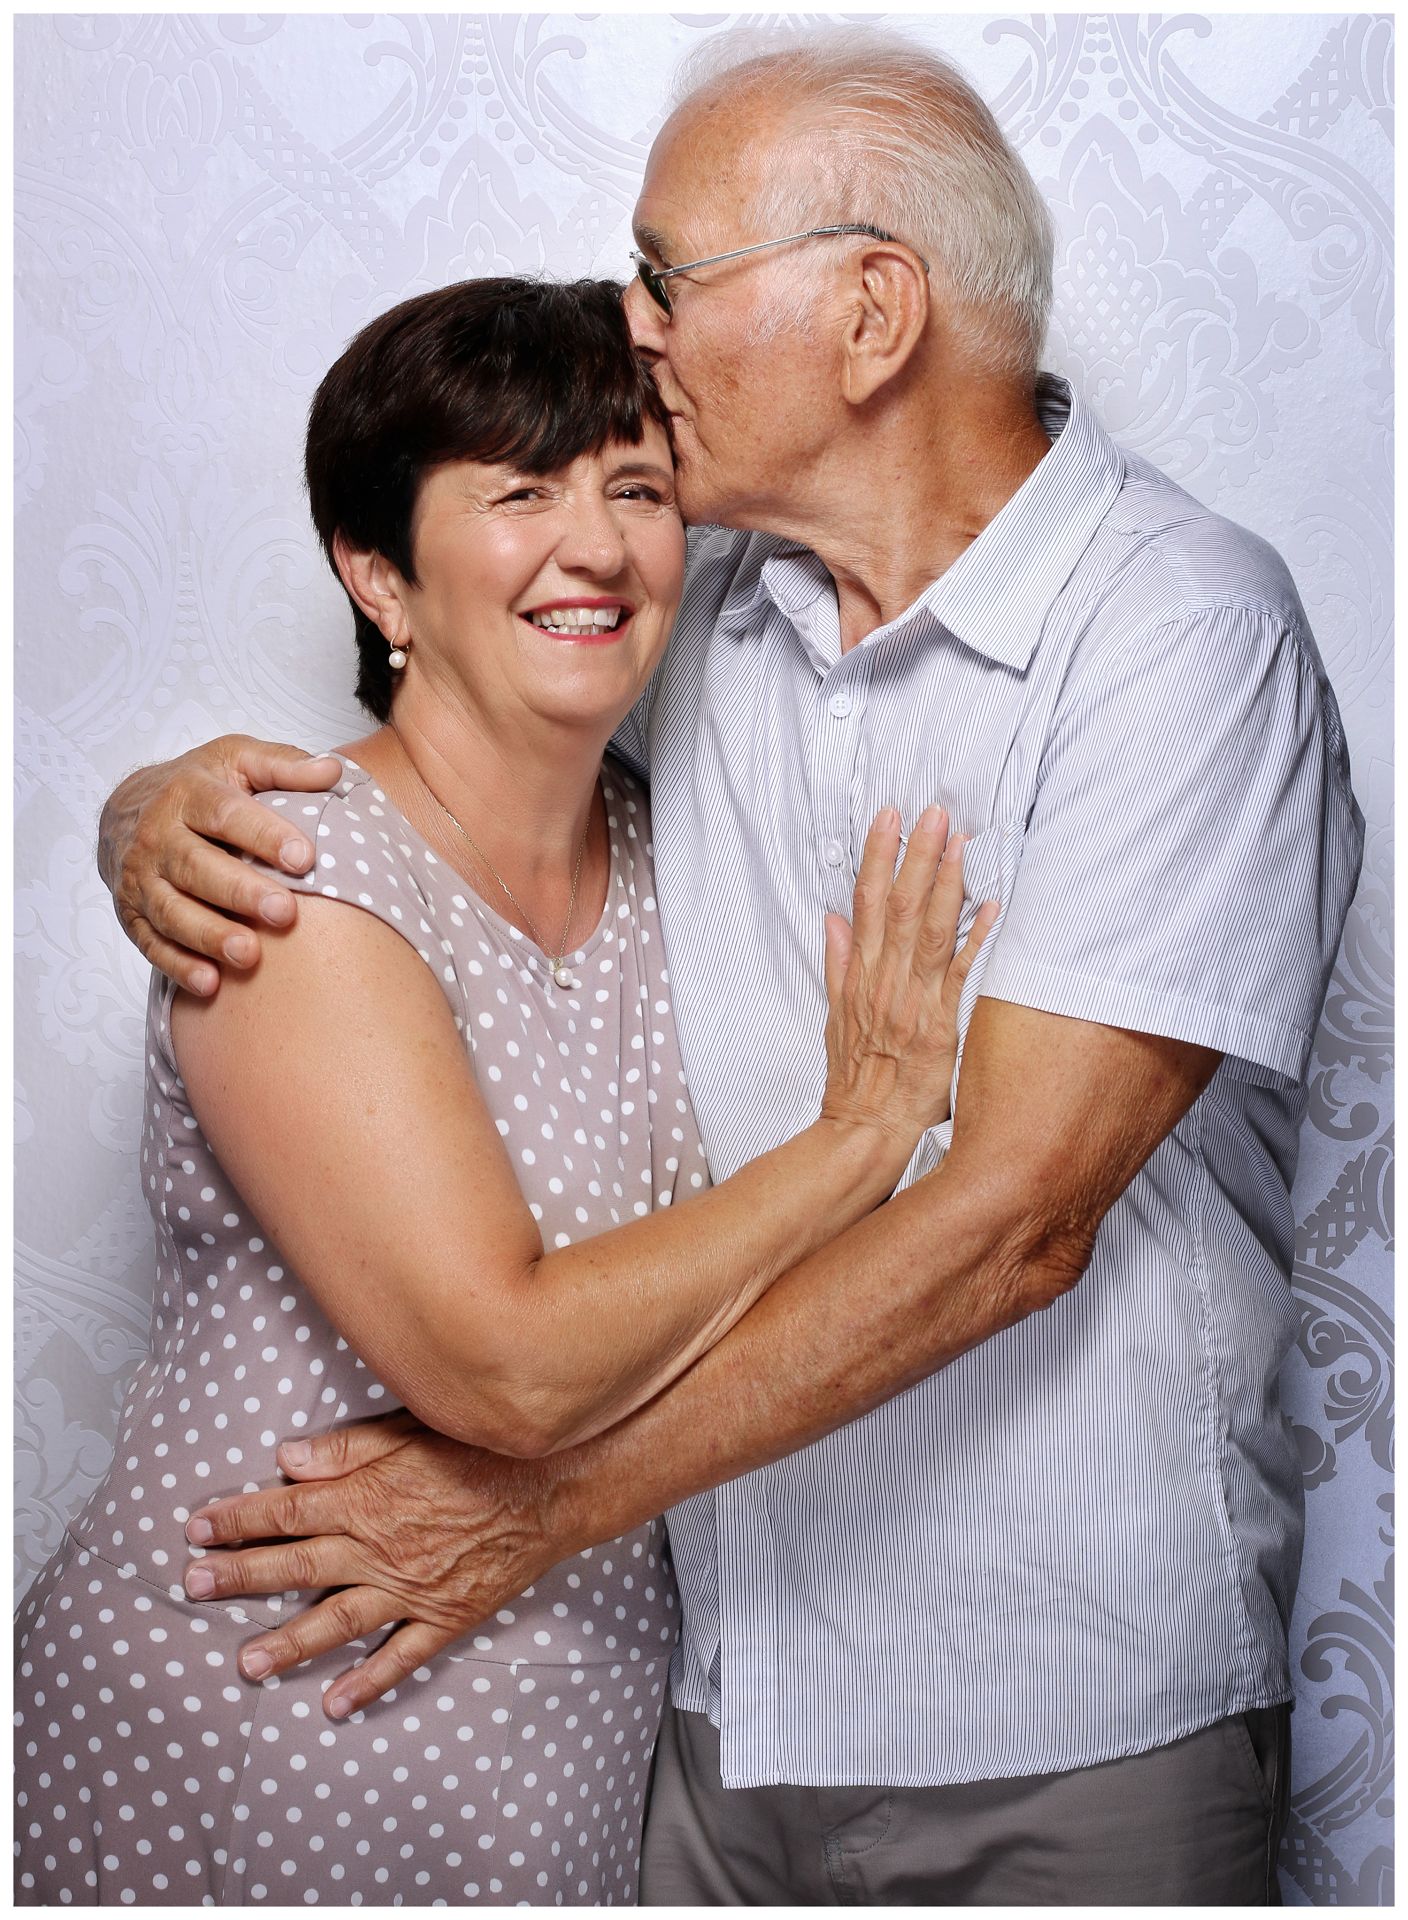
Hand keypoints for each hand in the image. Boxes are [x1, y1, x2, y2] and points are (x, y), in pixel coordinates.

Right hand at [98, 735, 342, 993]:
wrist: (128, 809)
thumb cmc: (201, 786)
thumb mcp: (238, 760)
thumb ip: (284, 765)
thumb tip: (334, 771)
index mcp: (189, 793)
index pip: (226, 814)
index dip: (265, 835)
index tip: (304, 858)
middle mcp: (158, 837)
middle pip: (197, 867)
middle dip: (240, 893)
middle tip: (284, 913)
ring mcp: (141, 879)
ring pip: (172, 911)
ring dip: (209, 936)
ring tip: (249, 955)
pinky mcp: (132, 915)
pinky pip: (152, 944)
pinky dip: (178, 966)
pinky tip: (211, 984)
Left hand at [183, 1413, 569, 1717]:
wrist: (554, 1486)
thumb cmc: (483, 1449)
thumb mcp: (414, 1429)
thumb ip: (349, 1447)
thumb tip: (287, 1458)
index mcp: (368, 1497)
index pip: (286, 1510)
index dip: (238, 1519)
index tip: (197, 1528)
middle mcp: (380, 1548)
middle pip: (296, 1564)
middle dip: (239, 1576)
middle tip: (192, 1589)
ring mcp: (411, 1589)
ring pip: (336, 1620)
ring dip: (286, 1642)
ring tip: (245, 1662)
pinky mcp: (446, 1616)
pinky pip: (400, 1656)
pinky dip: (368, 1681)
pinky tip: (335, 1703)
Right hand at [820, 806, 997, 1152]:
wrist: (865, 1129)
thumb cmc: (855, 1078)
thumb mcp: (835, 1017)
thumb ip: (837, 964)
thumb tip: (832, 919)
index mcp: (862, 975)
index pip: (867, 902)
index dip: (877, 856)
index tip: (890, 816)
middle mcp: (885, 981)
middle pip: (898, 905)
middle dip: (916, 855)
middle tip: (933, 811)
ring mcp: (913, 1002)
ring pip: (927, 931)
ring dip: (944, 883)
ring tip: (960, 841)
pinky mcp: (940, 1028)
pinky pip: (959, 977)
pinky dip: (974, 942)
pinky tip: (991, 909)